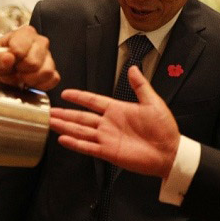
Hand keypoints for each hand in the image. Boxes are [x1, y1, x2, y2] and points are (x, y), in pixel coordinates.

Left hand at [0, 25, 59, 90]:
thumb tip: (8, 58)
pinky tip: (30, 82)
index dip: (11, 60)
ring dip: (30, 79)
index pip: (20, 49)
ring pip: (46, 72)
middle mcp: (41, 41)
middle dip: (21, 72)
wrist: (4, 65)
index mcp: (25, 33)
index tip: (7, 62)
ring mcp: (49, 56)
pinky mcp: (53, 70)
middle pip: (34, 63)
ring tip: (21, 77)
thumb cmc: (0, 58)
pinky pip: (53, 80)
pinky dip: (40, 85)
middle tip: (14, 71)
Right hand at [50, 66, 179, 178]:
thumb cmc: (165, 128)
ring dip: (65, 127)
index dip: (79, 97)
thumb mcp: (153, 102)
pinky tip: (63, 139)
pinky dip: (75, 144)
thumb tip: (133, 68)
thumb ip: (140, 86)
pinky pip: (88, 147)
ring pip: (80, 131)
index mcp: (117, 110)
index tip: (66, 93)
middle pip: (81, 117)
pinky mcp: (108, 152)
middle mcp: (108, 124)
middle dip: (65, 114)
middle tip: (50, 111)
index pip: (92, 101)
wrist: (170, 152)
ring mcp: (106, 138)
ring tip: (51, 122)